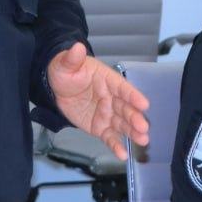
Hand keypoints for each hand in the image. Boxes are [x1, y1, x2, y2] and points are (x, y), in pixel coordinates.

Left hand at [47, 42, 149, 159]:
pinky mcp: (99, 127)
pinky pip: (109, 137)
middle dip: (135, 118)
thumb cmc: (66, 72)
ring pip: (122, 124)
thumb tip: (76, 47)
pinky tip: (122, 154)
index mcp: (107, 80)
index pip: (123, 87)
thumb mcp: (67, 64)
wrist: (57, 87)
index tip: (144, 103)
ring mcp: (107, 113)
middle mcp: (111, 97)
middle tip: (144, 127)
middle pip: (126, 108)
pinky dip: (116, 146)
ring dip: (133, 132)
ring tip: (143, 140)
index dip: (133, 95)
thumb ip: (73, 58)